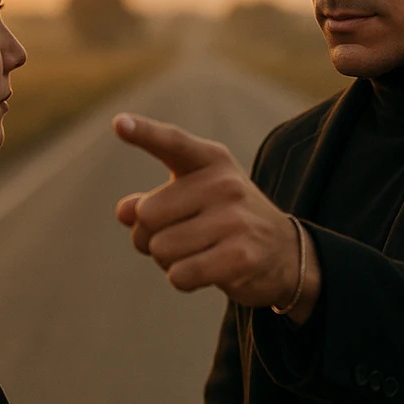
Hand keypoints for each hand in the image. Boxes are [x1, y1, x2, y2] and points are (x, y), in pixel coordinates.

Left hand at [113, 113, 320, 320]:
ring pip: (160, 249)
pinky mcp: (240, 257)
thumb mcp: (192, 198)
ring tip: (197, 253)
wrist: (284, 253)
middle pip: (147, 215)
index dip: (144, 133)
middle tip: (180, 236)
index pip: (173, 142)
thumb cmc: (225, 220)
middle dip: (150, 235)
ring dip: (168, 261)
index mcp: (211, 160)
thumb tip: (125, 212)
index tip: (119, 123)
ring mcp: (235, 220)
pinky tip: (206, 271)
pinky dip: (183, 279)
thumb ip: (153, 200)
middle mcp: (224, 184)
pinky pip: (179, 275)